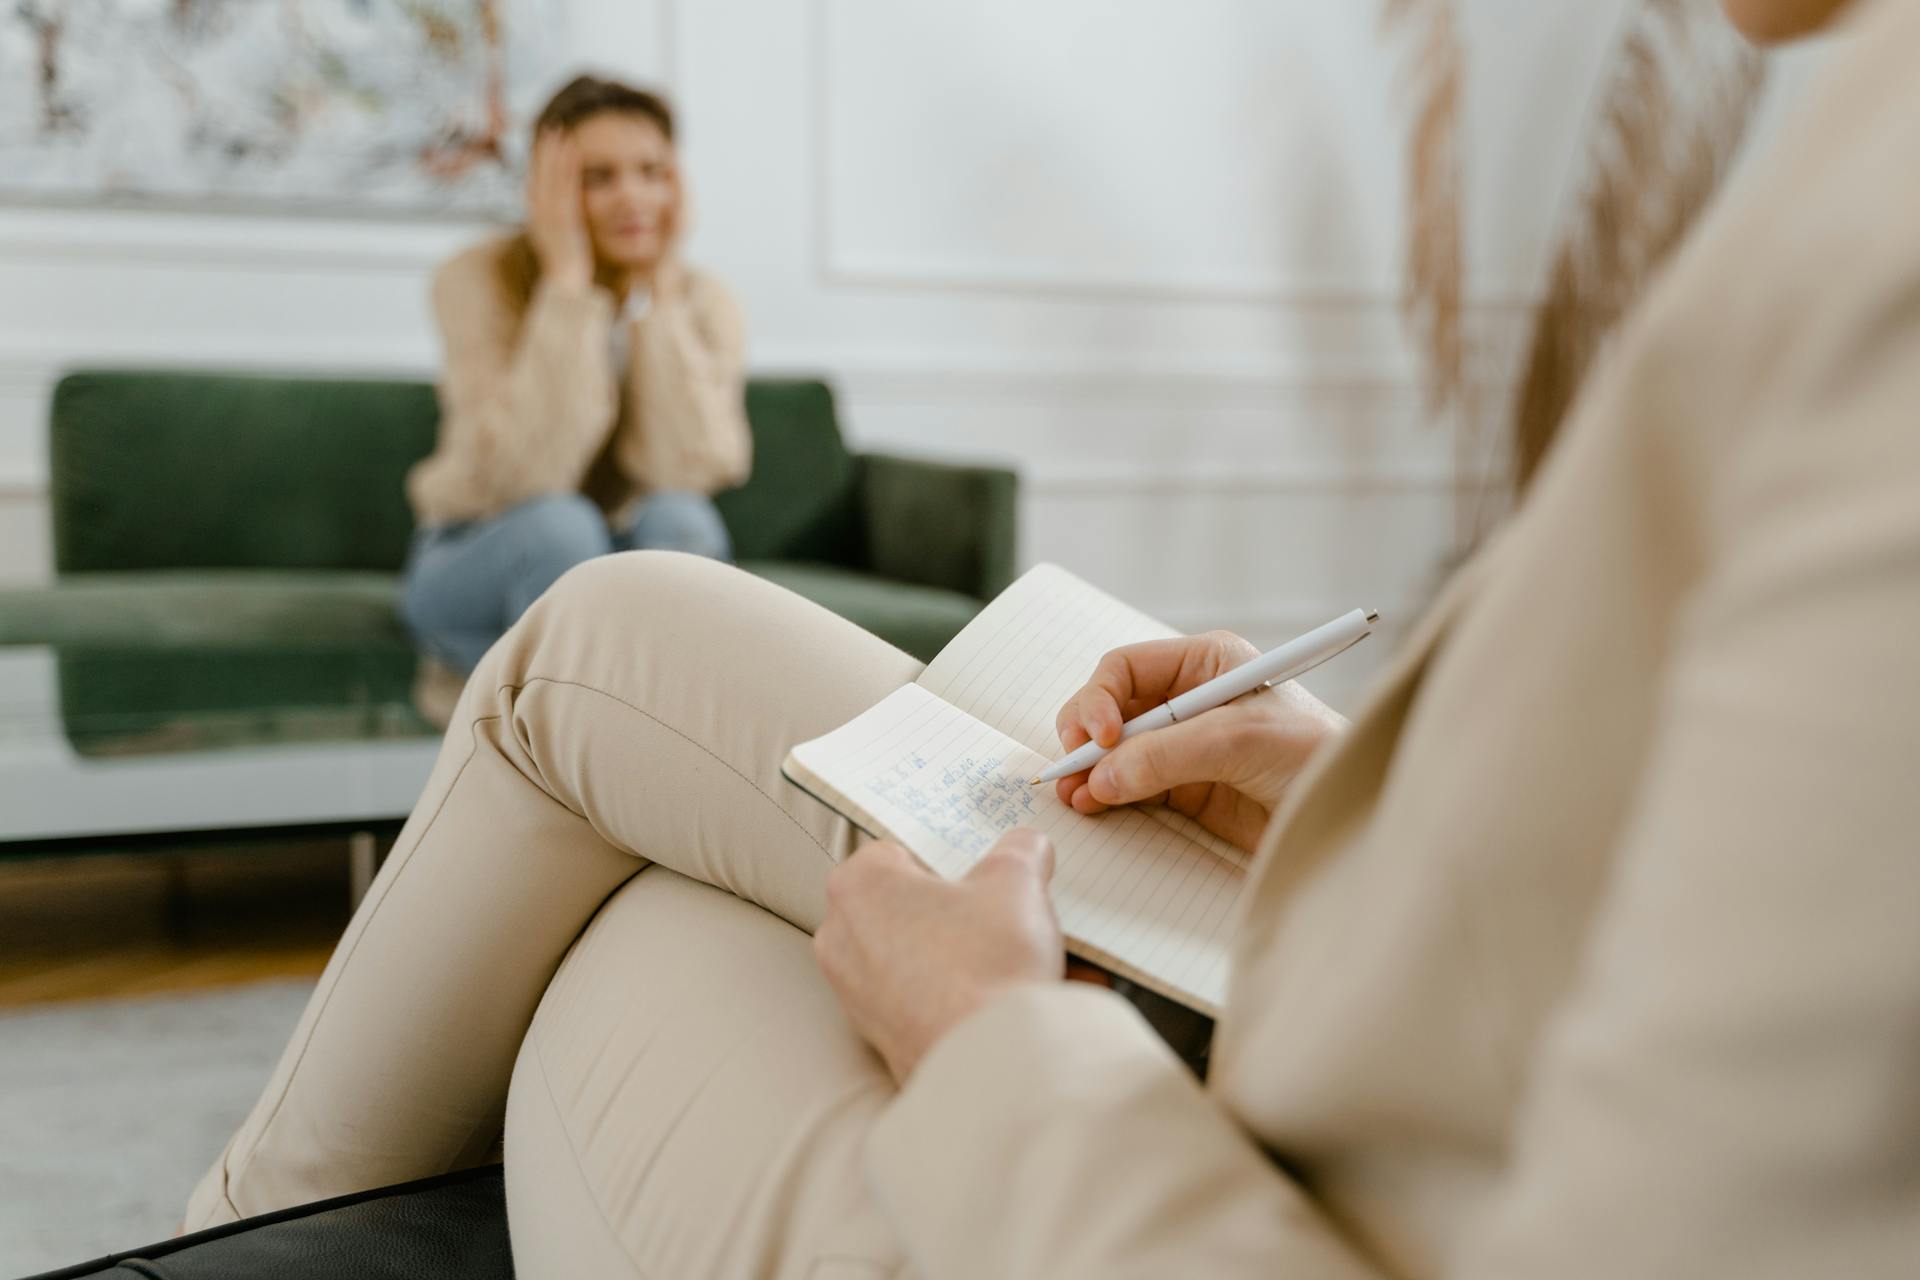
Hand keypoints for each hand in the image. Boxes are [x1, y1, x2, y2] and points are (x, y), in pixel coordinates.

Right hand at [526, 128, 592, 290]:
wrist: (565, 287)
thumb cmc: (566, 269)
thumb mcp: (560, 243)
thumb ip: (559, 227)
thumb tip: (563, 218)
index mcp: (535, 220)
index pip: (535, 184)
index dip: (539, 164)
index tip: (545, 145)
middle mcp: (538, 215)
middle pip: (539, 176)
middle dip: (545, 152)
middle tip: (552, 129)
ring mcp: (548, 217)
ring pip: (550, 178)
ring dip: (555, 154)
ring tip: (563, 133)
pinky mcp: (562, 220)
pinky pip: (565, 188)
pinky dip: (568, 168)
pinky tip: (573, 152)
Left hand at [814, 830, 1062, 1082]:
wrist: (993, 1061)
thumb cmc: (988, 963)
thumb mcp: (1018, 882)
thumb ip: (1020, 851)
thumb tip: (1026, 847)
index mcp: (859, 886)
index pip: (898, 851)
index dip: (945, 860)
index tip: (977, 873)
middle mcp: (839, 939)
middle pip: (900, 905)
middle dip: (944, 908)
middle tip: (993, 913)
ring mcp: (852, 994)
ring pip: (907, 954)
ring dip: (946, 953)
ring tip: (997, 959)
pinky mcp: (876, 1038)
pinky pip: (913, 1000)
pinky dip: (944, 995)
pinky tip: (985, 997)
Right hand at [1054, 631, 1346, 853]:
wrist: (1351, 813)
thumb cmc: (1314, 754)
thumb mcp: (1239, 741)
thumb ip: (1167, 755)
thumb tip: (1102, 777)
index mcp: (1205, 663)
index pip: (1126, 668)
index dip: (1100, 698)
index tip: (1097, 737)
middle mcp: (1188, 699)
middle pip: (1111, 708)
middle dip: (1086, 735)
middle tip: (1072, 767)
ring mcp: (1184, 746)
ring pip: (1115, 751)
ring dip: (1089, 769)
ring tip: (1073, 794)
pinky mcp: (1186, 789)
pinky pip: (1131, 785)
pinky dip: (1106, 794)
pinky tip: (1093, 805)